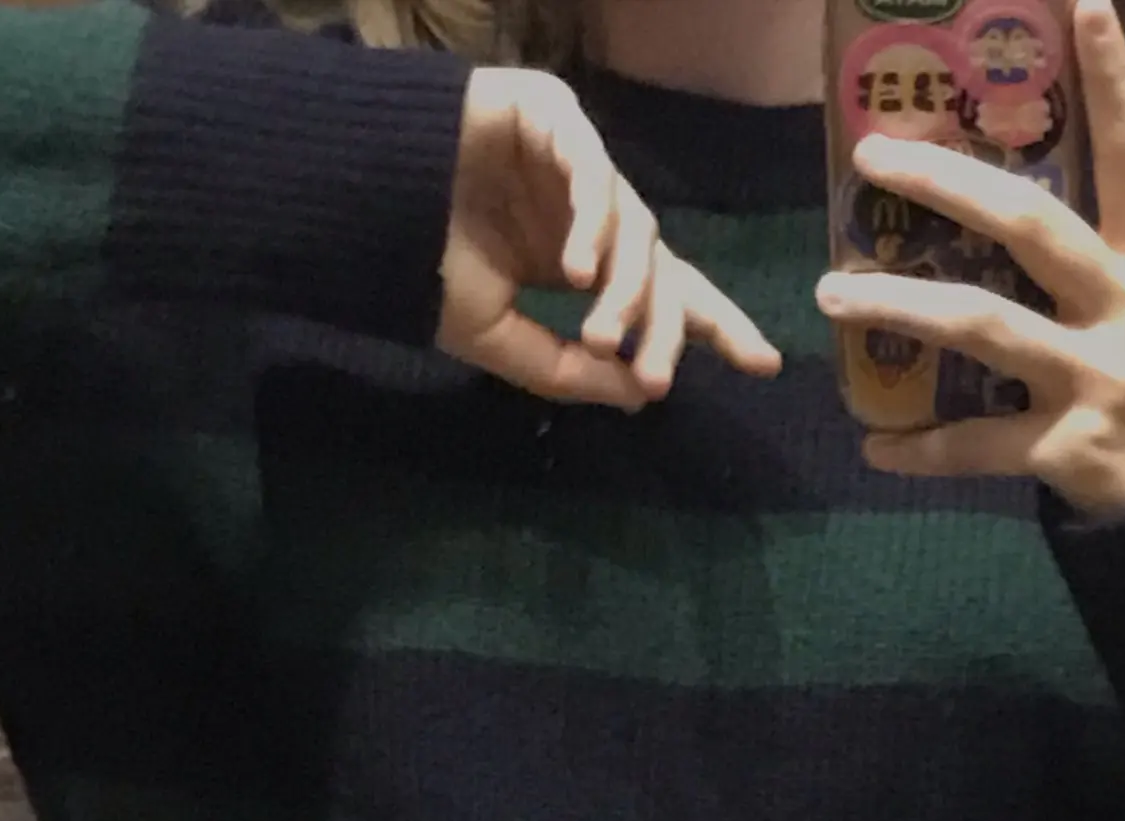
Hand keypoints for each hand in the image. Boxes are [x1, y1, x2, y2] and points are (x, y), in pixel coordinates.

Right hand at [443, 68, 780, 409]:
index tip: (762, 363)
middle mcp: (588, 213)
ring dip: (624, 290)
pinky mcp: (555, 119)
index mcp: (579, 262)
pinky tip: (576, 271)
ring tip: (598, 336)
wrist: (362, 202)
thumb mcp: (497, 339)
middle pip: (662, 265)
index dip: (712, 325)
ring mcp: (576, 163)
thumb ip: (566, 371)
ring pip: (634, 230)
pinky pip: (594, 174)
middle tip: (655, 377)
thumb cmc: (422, 265)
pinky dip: (593, 223)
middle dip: (664, 326)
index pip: (662, 293)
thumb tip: (639, 397)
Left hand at [815, 0, 1124, 515]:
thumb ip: (1090, 259)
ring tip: (831, 293)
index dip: (1114, 82)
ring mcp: (1095, 379)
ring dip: (898, 305)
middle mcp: (1124, 310)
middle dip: (948, 185)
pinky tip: (872, 447)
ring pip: (982, 326)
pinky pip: (974, 445)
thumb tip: (992, 203)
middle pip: (1031, 227)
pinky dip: (917, 449)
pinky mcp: (1065, 448)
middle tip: (874, 157)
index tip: (1084, 4)